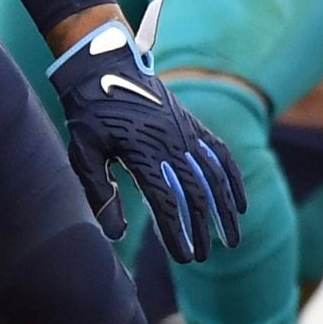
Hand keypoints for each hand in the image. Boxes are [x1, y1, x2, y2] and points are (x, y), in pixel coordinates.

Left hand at [47, 0, 247, 262]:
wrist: (104, 66)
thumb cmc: (89, 112)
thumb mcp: (82, 151)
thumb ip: (99, 192)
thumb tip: (115, 234)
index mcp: (143, 152)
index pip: (166, 201)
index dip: (177, 232)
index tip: (185, 257)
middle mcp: (171, 143)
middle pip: (195, 194)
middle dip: (202, 229)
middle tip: (204, 257)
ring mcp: (186, 132)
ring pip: (215, 177)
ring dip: (225, 210)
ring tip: (231, 239)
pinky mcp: (193, 125)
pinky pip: (221, 154)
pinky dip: (233, 179)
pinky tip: (240, 203)